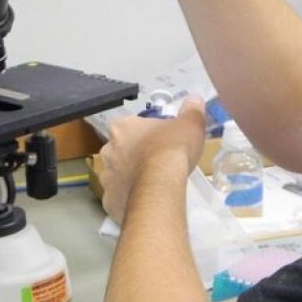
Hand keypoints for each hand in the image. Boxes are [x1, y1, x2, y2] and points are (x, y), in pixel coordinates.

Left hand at [97, 98, 207, 223]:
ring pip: (117, 177)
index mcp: (121, 128)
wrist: (161, 185)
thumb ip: (191, 111)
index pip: (129, 127)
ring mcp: (106, 178)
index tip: (159, 142)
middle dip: (133, 157)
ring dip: (130, 179)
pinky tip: (145, 201)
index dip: (144, 134)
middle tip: (155, 164)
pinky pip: (118, 199)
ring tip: (152, 185)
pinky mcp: (109, 201)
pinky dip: (129, 200)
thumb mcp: (189, 124)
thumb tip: (195, 99)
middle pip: (119, 152)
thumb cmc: (171, 149)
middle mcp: (108, 151)